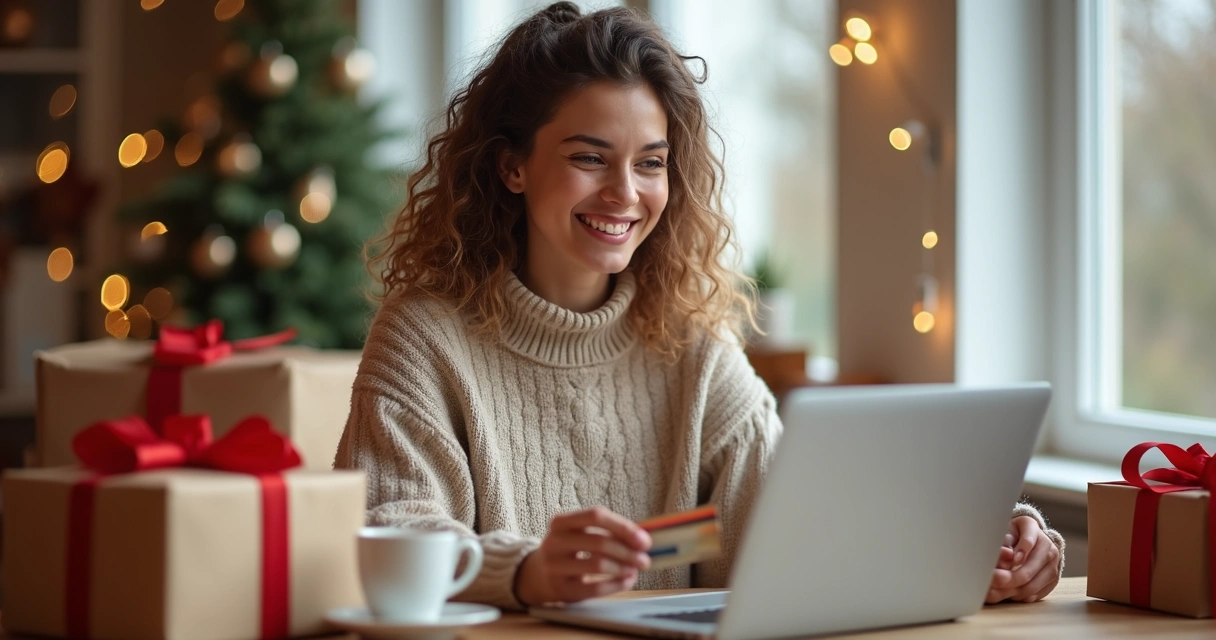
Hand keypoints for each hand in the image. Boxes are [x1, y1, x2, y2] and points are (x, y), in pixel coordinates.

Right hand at [515, 506, 651, 605]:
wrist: (535, 575)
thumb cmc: (567, 551)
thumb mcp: (578, 534)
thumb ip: (607, 532)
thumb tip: (643, 538)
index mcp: (561, 522)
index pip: (595, 516)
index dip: (623, 527)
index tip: (644, 540)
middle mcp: (554, 542)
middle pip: (599, 542)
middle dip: (627, 551)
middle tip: (644, 560)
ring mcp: (554, 566)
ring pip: (597, 565)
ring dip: (623, 568)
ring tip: (635, 570)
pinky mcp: (560, 589)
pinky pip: (594, 588)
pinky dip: (616, 585)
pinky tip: (626, 581)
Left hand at [985, 516, 1060, 603]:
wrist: (1031, 539)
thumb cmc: (1012, 535)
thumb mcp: (1004, 532)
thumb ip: (1003, 542)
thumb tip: (1006, 556)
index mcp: (1033, 529)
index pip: (1027, 541)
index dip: (1014, 554)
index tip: (1001, 564)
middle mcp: (1049, 548)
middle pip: (1028, 571)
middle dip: (1007, 580)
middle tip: (989, 584)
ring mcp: (1053, 566)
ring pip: (1031, 586)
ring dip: (1010, 592)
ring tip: (992, 593)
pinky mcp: (1053, 581)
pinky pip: (1035, 594)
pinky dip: (1019, 597)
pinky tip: (1005, 595)